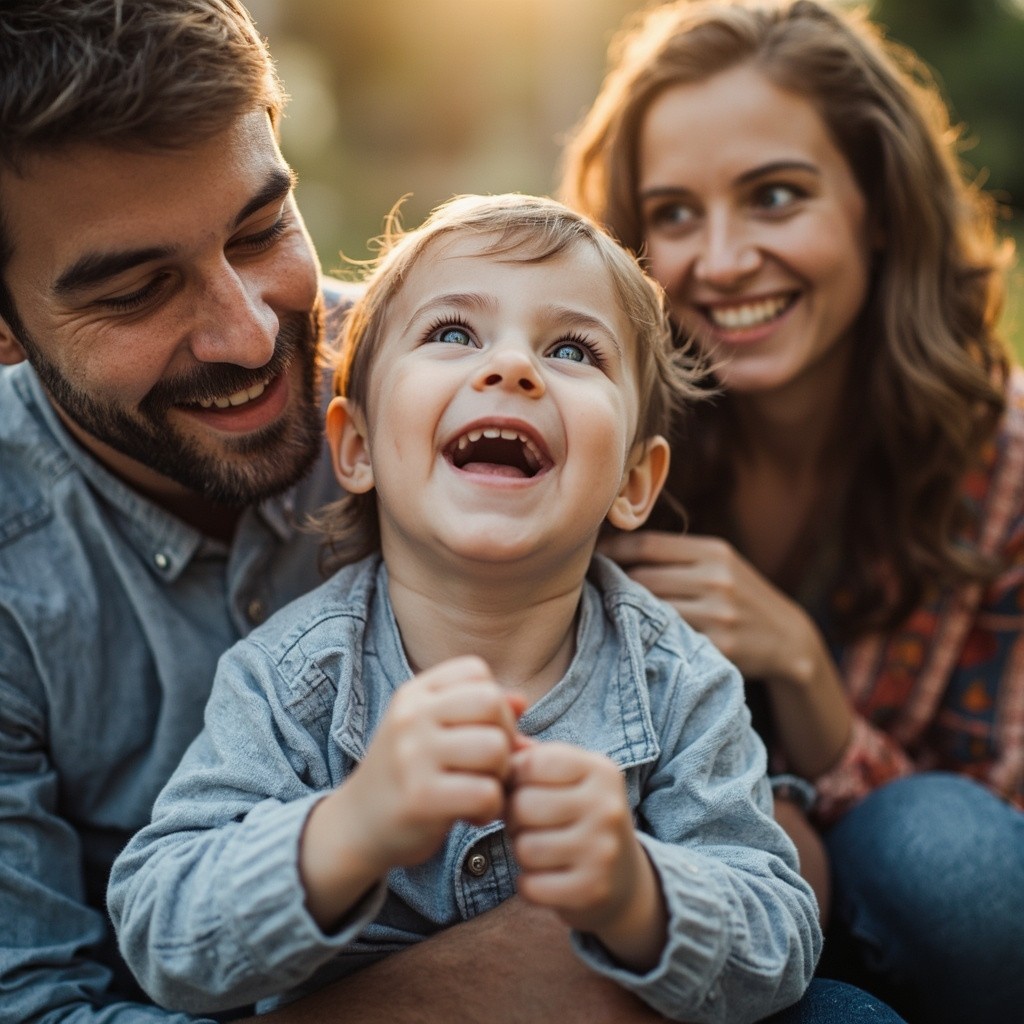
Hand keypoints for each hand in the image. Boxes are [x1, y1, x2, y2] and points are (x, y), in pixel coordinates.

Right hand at [301, 656, 524, 927]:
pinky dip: (491, 809)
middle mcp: (410, 717)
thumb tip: (522, 702)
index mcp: (414, 694)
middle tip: (489, 766)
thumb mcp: (432, 732)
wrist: (355, 827)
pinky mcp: (420, 798)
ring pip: (495, 748)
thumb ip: (476, 712)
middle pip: (491, 703)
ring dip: (500, 776)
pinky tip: (473, 815)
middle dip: (504, 736)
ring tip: (481, 789)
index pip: (476, 671)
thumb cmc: (407, 775)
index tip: (481, 732)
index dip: (493, 702)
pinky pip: (486, 793)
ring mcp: (412, 756)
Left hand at [507, 742, 665, 971]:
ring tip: (542, 849)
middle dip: (515, 819)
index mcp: (600, 770)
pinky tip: (548, 878)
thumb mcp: (567, 778)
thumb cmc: (580, 816)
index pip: (531, 763)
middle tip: (531, 826)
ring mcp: (602, 850)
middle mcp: (607, 806)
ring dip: (522, 853)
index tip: (527, 791)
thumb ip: (531, 756)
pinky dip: (529, 885)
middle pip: (523, 806)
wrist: (623, 877)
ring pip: (525, 848)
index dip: (515, 780)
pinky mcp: (592, 890)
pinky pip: (531, 886)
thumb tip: (500, 738)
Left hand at [600, 530, 813, 684]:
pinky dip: (648, 636)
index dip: (611, 551)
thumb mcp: (718, 563)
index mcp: (714, 551)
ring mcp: (719, 615)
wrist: (789, 640)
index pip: (646, 545)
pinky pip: (668, 639)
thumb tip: (610, 546)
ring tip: (608, 612)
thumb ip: (675, 555)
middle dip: (613, 583)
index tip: (589, 558)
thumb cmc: (738, 595)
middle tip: (589, 588)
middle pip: (642, 578)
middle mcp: (717, 579)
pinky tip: (636, 636)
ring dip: (625, 611)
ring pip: (650, 609)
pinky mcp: (719, 647)